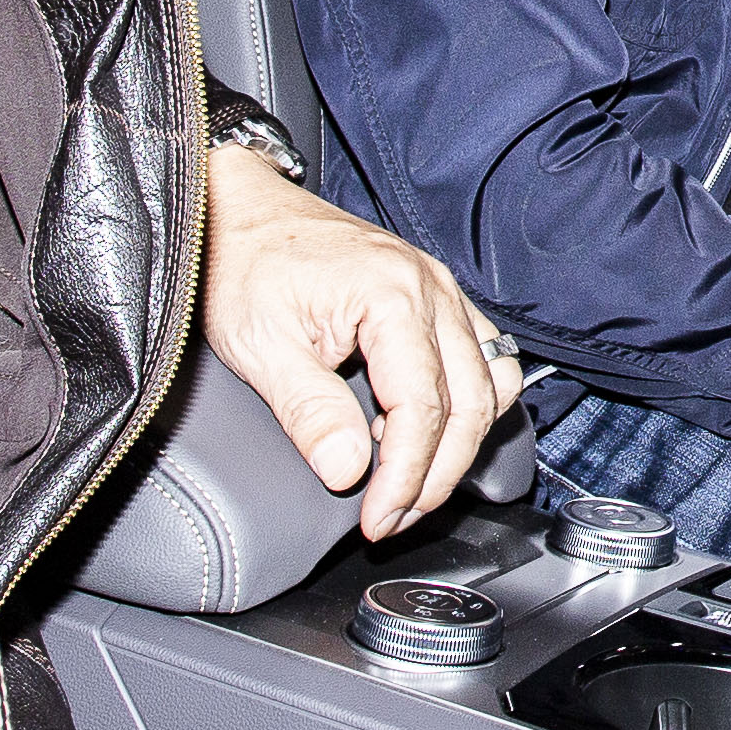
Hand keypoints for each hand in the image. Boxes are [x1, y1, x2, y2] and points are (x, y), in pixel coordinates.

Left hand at [199, 144, 521, 541]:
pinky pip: (483, 360)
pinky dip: (465, 406)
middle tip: (394, 517)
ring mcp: (441, 290)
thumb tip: (348, 471)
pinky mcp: (436, 297)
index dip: (405, 477)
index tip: (378, 518)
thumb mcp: (260, 344)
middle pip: (470, 405)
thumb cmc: (247, 263)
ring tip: (411, 483)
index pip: (424, 409)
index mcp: (392, 295)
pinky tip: (417, 430)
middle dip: (437, 475)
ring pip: (490, 385)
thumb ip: (309, 411)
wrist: (240, 211)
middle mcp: (431, 288)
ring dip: (460, 444)